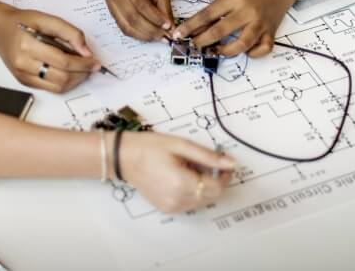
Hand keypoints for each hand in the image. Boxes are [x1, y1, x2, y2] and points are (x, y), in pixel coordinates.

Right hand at [0, 1, 99, 93]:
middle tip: (92, 66)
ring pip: (57, 86)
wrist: (0, 30)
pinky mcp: (24, 82)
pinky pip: (50, 88)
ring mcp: (22, 75)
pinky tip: (70, 73)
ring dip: (75, 80)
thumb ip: (69, 32)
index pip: (62, 60)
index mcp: (27, 44)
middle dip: (82, 73)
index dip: (83, 63)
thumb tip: (86, 51)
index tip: (95, 60)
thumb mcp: (47, 18)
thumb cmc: (23, 22)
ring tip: (83, 70)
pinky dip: (64, 83)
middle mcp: (23, 63)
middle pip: (61, 77)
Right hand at [105, 0, 173, 40]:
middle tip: (164, 36)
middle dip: (151, 30)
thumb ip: (164, 7)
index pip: (141, 4)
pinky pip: (123, 27)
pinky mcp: (109, 10)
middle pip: (133, 17)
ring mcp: (110, 1)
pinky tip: (147, 35)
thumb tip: (170, 27)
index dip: (155, 18)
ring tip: (158, 37)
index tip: (167, 26)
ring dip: (144, 35)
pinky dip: (136, 34)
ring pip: (126, 26)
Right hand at [120, 132, 235, 212]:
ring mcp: (172, 207)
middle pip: (212, 196)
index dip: (225, 176)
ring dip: (204, 187)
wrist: (125, 158)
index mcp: (182, 183)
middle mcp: (178, 200)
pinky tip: (183, 177)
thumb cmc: (150, 148)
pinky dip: (194, 192)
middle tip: (206, 163)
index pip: (217, 187)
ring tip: (190, 169)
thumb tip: (230, 163)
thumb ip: (208, 156)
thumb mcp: (181, 145)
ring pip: (203, 201)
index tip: (223, 164)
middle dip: (215, 180)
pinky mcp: (167, 208)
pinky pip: (191, 203)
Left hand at [172, 0, 299, 57]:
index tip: (179, 34)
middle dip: (202, 41)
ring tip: (216, 50)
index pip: (207, 14)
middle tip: (195, 45)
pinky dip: (252, 53)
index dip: (191, 26)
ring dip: (224, 51)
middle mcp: (247, 11)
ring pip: (241, 45)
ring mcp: (260, 24)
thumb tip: (200, 26)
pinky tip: (244, 50)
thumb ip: (218, 7)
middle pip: (220, 31)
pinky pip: (261, 50)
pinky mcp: (271, 32)